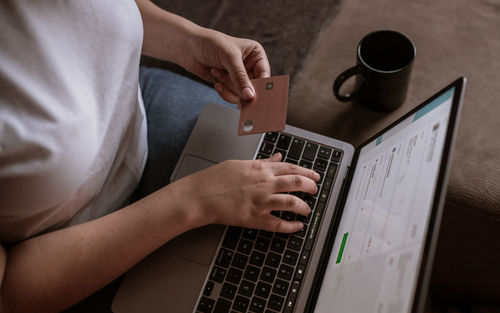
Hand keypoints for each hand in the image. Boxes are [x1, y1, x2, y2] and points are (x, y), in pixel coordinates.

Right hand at [174, 153, 319, 232]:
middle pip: (297, 183)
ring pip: (292, 202)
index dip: (306, 172)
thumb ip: (262, 162)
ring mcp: (261, 201)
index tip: (315, 176)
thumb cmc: (215, 179)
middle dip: (310, 187)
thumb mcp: (240, 164)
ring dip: (304, 207)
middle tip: (314, 191)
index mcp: (260, 168)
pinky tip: (297, 226)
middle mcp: (264, 183)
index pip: (291, 168)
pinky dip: (291, 226)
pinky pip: (278, 223)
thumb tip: (277, 157)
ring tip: (307, 210)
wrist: (200, 195)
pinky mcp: (254, 217)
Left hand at [180, 27, 270, 104]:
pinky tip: (216, 81)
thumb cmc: (210, 43)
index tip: (256, 96)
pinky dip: (223, 91)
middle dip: (241, 89)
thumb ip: (240, 77)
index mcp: (256, 54)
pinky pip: (232, 96)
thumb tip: (250, 95)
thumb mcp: (229, 57)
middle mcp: (250, 66)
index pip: (264, 74)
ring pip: (242, 94)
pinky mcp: (229, 84)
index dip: (261, 86)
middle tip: (239, 96)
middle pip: (254, 87)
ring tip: (218, 73)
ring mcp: (239, 77)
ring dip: (229, 87)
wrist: (188, 47)